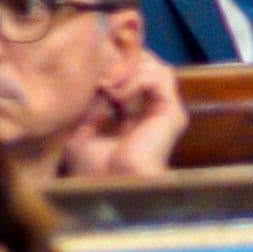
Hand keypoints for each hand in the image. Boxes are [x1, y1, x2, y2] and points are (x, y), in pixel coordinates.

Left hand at [75, 36, 189, 179]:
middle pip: (147, 69)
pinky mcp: (172, 111)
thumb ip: (89, 110)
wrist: (113, 187)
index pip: (131, 82)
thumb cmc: (96, 171)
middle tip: (100, 73)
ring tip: (107, 85)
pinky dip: (136, 79)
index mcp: (135, 122)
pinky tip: (117, 95)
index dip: (113, 71)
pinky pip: (160, 77)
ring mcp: (164, 112)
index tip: (91, 74)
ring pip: (157, 68)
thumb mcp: (81, 134)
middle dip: (122, 63)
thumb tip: (93, 87)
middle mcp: (153, 115)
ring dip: (129, 70)